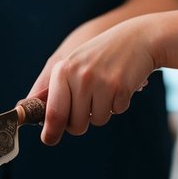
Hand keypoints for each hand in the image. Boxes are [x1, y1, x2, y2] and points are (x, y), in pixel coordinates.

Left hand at [32, 18, 156, 146]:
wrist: (137, 38)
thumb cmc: (101, 56)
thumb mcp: (74, 64)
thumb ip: (57, 90)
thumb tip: (39, 117)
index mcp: (63, 70)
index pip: (53, 112)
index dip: (51, 131)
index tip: (49, 139)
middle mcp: (79, 76)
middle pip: (75, 125)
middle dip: (81, 123)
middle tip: (88, 106)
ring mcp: (101, 81)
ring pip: (97, 121)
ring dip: (103, 111)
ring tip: (106, 88)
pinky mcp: (121, 87)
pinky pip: (117, 112)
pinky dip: (119, 103)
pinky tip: (120, 84)